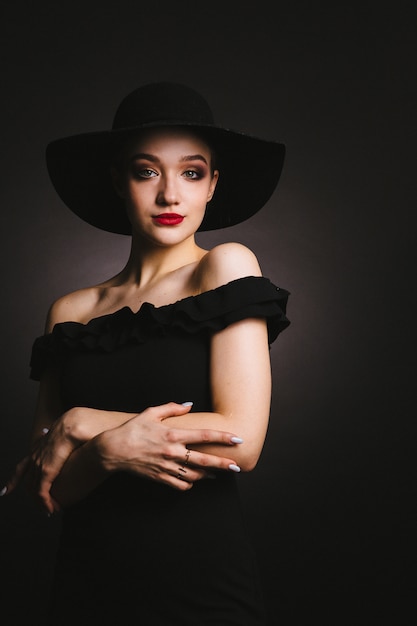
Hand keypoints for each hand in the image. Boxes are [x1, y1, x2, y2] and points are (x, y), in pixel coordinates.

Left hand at [2, 407, 90, 512]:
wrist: (78, 422)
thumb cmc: (78, 426)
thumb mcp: (69, 435)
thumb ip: (67, 441)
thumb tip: (73, 444)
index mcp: (41, 445)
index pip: (23, 465)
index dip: (15, 479)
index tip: (7, 489)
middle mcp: (36, 454)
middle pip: (26, 478)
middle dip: (29, 493)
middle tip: (36, 504)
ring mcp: (39, 461)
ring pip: (33, 486)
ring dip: (39, 500)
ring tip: (47, 509)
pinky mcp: (47, 469)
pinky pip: (41, 490)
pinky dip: (44, 501)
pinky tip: (51, 508)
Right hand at [94, 402, 243, 490]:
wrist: (112, 451)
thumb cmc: (132, 429)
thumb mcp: (150, 412)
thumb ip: (171, 408)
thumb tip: (189, 405)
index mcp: (172, 434)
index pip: (203, 436)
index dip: (222, 438)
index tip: (237, 440)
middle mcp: (172, 452)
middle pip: (203, 461)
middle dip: (222, 464)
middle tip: (237, 467)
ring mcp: (166, 467)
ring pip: (194, 475)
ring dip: (208, 475)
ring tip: (217, 474)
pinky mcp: (160, 478)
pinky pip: (180, 485)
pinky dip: (189, 483)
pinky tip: (194, 479)